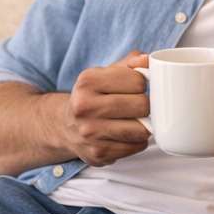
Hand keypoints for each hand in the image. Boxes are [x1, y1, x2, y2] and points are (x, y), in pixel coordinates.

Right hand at [57, 52, 152, 166]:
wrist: (65, 126)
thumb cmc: (92, 97)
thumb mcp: (104, 74)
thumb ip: (129, 63)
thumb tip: (147, 60)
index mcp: (88, 81)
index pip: (137, 81)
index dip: (143, 85)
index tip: (136, 89)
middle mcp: (85, 107)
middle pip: (142, 106)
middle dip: (147, 106)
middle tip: (139, 106)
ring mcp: (90, 132)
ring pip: (142, 130)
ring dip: (144, 125)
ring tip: (135, 120)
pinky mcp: (98, 153)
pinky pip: (136, 147)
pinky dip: (137, 141)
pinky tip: (125, 134)